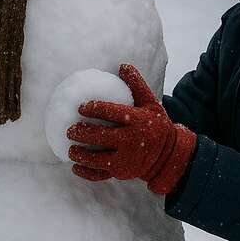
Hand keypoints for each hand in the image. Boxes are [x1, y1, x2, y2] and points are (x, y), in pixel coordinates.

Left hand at [66, 64, 196, 194]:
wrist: (168, 155)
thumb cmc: (156, 125)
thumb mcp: (151, 103)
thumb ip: (137, 85)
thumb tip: (123, 65)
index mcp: (138, 121)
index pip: (112, 113)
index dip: (94, 109)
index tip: (81, 107)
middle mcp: (132, 141)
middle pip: (101, 137)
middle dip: (82, 133)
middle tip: (70, 130)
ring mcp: (127, 160)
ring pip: (98, 159)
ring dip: (80, 154)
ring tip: (70, 149)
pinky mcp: (122, 173)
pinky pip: (100, 176)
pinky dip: (86, 173)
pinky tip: (75, 167)